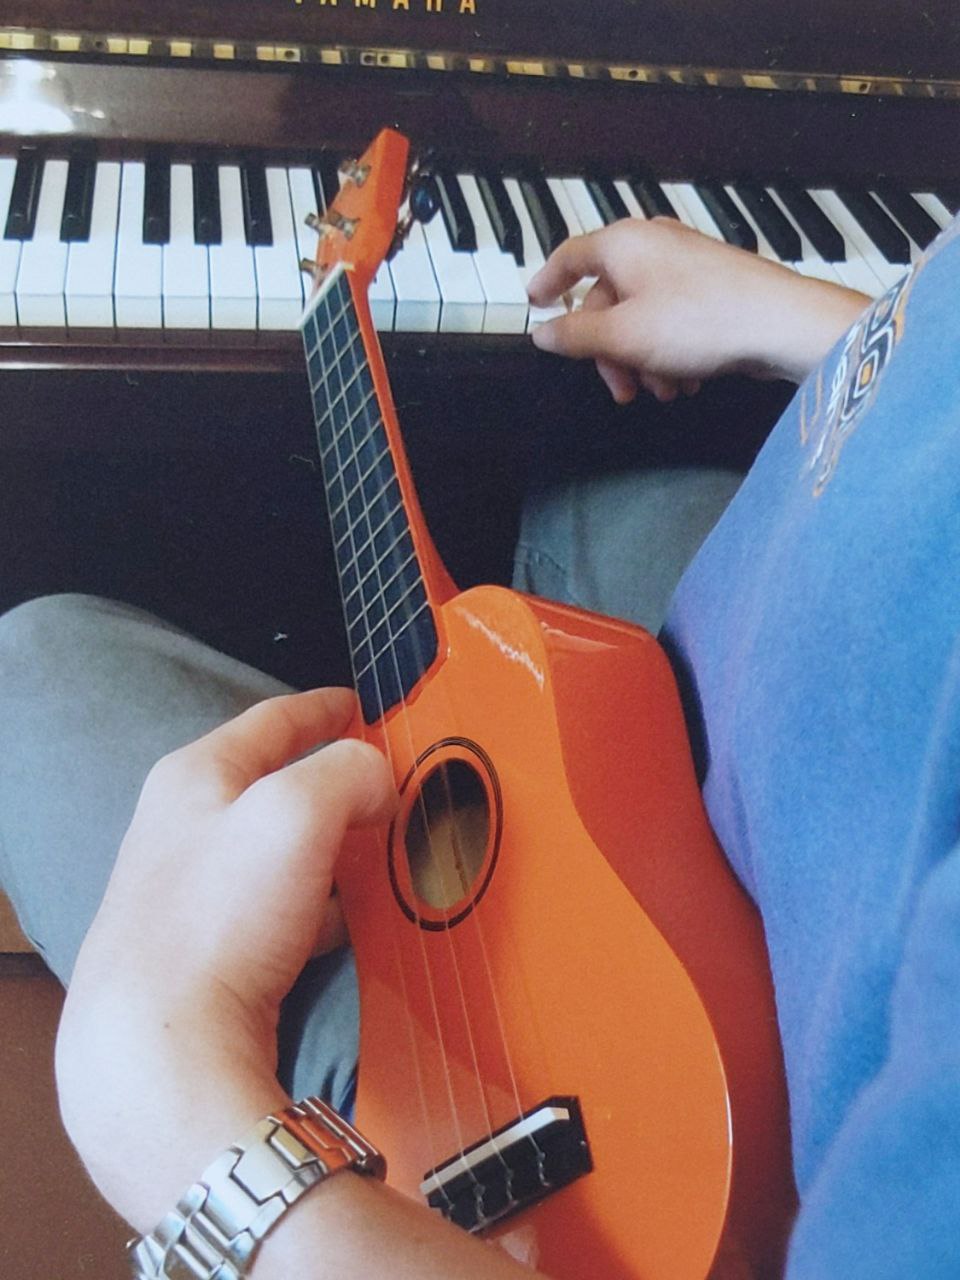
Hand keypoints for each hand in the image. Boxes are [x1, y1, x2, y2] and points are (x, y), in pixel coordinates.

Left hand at [55, 686, 395, 1230]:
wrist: (160, 1052)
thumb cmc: (217, 919)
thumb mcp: (298, 812)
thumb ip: (350, 773)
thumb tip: (378, 784)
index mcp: (192, 778)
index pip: (269, 720)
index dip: (322, 707)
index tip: (359, 703)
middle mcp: (181, 831)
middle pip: (272, 788)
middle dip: (334, 786)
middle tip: (386, 787)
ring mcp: (188, 897)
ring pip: (277, 855)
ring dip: (329, 852)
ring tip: (379, 858)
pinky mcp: (205, 958)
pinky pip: (275, 914)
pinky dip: (316, 909)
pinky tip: (344, 926)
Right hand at [527, 217, 868, 399]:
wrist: (780, 324)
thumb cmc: (702, 321)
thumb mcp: (622, 336)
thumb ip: (575, 336)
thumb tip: (543, 333)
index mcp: (622, 244)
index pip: (569, 257)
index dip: (547, 282)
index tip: (535, 301)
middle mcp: (652, 245)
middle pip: (608, 300)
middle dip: (610, 351)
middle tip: (620, 388)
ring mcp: (684, 263)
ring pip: (641, 316)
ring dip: (643, 360)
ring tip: (663, 390)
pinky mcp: (710, 285)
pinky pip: (672, 320)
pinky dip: (669, 352)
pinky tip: (686, 379)